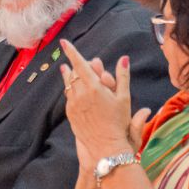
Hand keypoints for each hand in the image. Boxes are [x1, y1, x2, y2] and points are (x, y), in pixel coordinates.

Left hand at [59, 39, 150, 161]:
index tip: (64, 41)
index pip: (79, 64)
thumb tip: (124, 58)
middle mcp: (80, 94)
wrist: (105, 147)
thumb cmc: (118, 123)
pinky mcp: (71, 114)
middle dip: (78, 65)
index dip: (71, 51)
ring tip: (67, 69)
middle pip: (73, 73)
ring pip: (68, 84)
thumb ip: (123, 76)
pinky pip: (68, 97)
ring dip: (69, 75)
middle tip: (83, 61)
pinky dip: (71, 90)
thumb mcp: (124, 98)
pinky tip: (73, 89)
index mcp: (94, 87)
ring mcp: (73, 104)